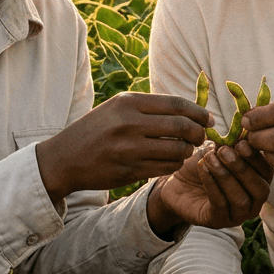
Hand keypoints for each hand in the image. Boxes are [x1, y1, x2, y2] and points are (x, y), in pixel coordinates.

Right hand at [36, 93, 211, 202]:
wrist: (64, 158)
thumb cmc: (97, 129)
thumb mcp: (118, 108)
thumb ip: (150, 107)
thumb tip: (191, 110)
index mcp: (128, 102)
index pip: (176, 105)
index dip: (199, 112)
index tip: (209, 118)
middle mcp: (129, 124)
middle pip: (182, 127)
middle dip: (199, 133)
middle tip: (202, 137)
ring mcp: (129, 149)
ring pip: (177, 150)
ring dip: (187, 152)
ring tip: (185, 150)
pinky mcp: (129, 171)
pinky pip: (165, 168)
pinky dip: (174, 165)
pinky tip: (171, 161)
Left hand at [147, 139, 272, 234]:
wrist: (177, 183)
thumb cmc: (203, 165)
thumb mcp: (218, 151)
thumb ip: (232, 145)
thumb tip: (243, 133)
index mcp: (259, 181)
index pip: (267, 172)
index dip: (256, 158)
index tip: (241, 143)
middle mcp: (254, 202)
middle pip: (260, 189)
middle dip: (242, 169)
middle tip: (224, 152)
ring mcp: (237, 215)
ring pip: (240, 199)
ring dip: (225, 176)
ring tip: (210, 159)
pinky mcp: (218, 221)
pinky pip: (220, 204)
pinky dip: (212, 184)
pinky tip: (203, 169)